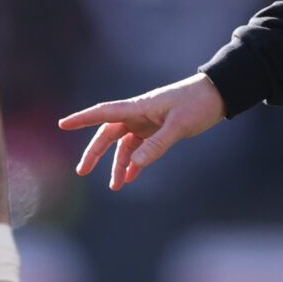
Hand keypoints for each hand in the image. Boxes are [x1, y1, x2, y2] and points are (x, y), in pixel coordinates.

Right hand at [58, 73, 225, 189]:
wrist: (220, 94)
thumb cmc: (198, 103)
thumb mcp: (179, 126)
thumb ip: (157, 145)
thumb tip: (133, 164)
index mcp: (139, 107)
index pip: (104, 113)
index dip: (82, 119)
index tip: (62, 124)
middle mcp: (139, 114)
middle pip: (109, 134)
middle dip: (95, 153)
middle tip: (82, 172)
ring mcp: (148, 122)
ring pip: (125, 145)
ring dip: (119, 165)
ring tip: (116, 187)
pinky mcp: (158, 129)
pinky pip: (140, 148)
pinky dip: (135, 162)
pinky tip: (132, 177)